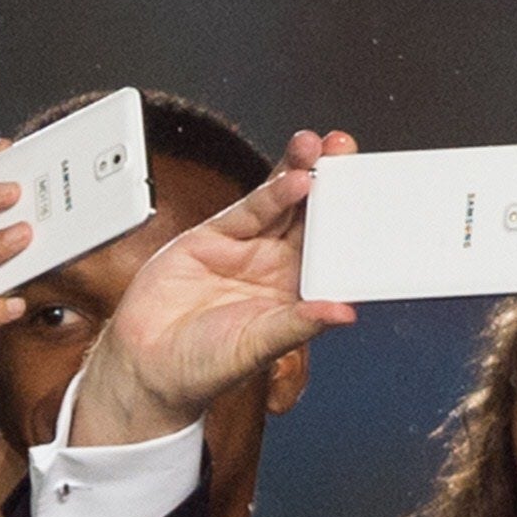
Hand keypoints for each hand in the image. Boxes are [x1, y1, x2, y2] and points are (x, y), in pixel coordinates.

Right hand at [71, 128, 359, 445]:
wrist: (147, 366)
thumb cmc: (204, 367)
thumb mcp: (258, 347)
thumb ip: (299, 325)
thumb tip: (344, 313)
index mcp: (297, 295)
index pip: (333, 252)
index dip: (350, 223)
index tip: (370, 198)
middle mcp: (276, 269)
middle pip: (310, 218)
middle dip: (328, 184)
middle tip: (346, 152)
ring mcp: (245, 251)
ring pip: (280, 205)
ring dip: (299, 175)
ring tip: (318, 149)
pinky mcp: (212, 238)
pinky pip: (247, 211)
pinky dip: (268, 194)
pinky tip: (291, 178)